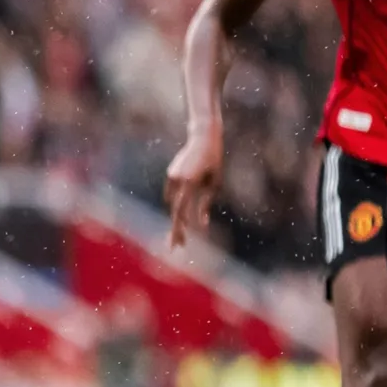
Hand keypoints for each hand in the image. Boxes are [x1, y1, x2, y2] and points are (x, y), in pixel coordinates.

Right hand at [163, 134, 223, 249]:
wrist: (203, 138)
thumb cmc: (214, 162)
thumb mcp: (215, 184)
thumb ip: (206, 205)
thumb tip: (202, 224)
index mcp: (190, 183)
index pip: (182, 211)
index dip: (182, 228)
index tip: (182, 243)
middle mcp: (177, 180)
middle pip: (174, 211)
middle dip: (176, 230)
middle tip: (176, 248)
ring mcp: (171, 177)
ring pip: (175, 203)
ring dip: (180, 218)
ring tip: (183, 236)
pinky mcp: (171, 174)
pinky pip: (173, 194)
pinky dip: (178, 203)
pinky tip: (184, 211)